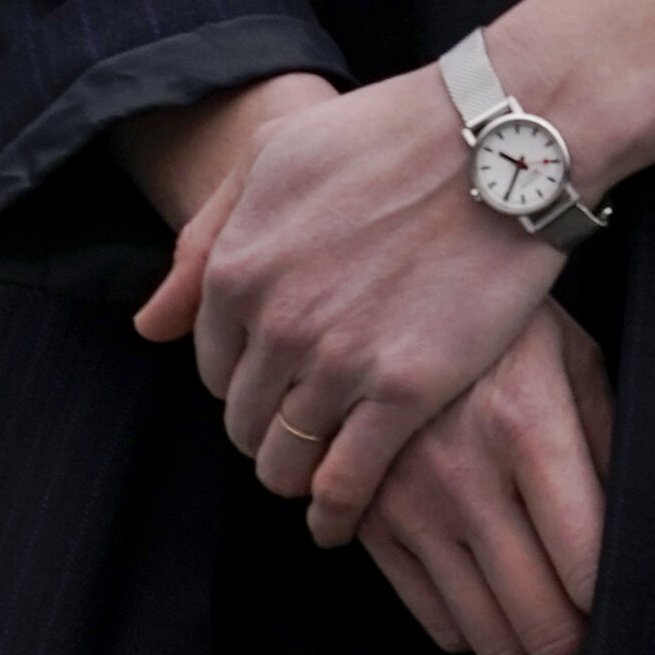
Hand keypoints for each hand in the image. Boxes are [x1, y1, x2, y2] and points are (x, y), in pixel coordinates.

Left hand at [135, 64, 563, 539]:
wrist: (502, 143)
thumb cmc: (392, 134)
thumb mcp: (275, 155)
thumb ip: (204, 237)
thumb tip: (151, 325)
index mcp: (238, 266)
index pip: (211, 364)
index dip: (242, 377)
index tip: (275, 379)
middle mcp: (277, 321)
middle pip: (243, 419)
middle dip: (264, 428)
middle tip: (301, 424)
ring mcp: (340, 360)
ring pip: (284, 461)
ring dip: (296, 473)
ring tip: (319, 471)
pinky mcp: (404, 391)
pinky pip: (346, 483)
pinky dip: (336, 512)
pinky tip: (340, 520)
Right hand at [358, 302, 616, 654]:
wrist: (384, 286)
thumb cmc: (503, 323)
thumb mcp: (574, 356)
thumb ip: (608, 441)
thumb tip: (639, 530)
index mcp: (528, 427)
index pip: (588, 566)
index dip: (616, 604)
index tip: (624, 601)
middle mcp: (464, 475)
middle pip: (539, 623)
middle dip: (576, 640)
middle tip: (589, 621)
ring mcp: (408, 503)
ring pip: (485, 637)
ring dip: (526, 642)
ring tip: (545, 611)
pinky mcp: (369, 520)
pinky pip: (432, 619)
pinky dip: (471, 625)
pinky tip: (491, 591)